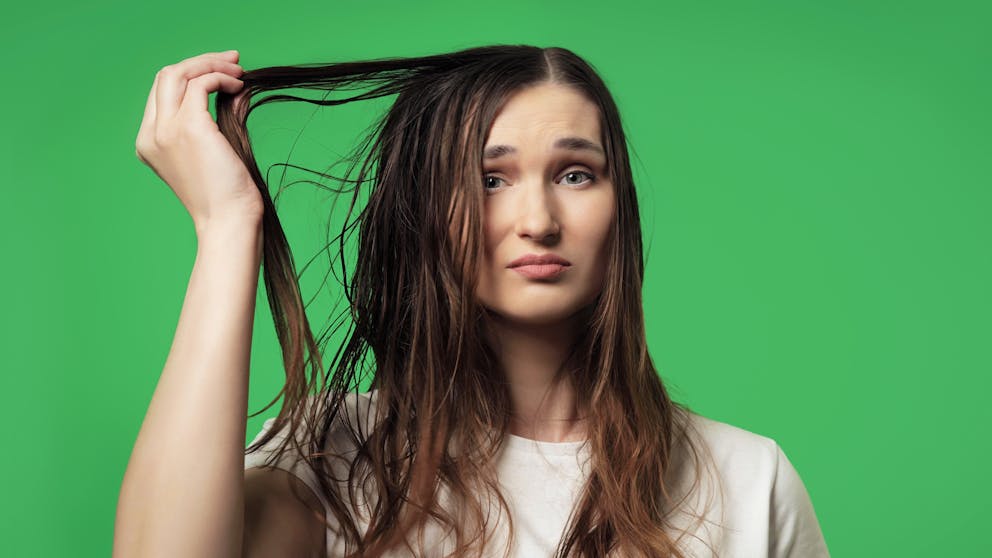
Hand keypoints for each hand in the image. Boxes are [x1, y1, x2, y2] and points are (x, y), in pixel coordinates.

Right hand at [135, 50, 262, 227]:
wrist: (228, 221)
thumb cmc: (227, 194)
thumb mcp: (216, 148)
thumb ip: (220, 115)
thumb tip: (235, 86)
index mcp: (150, 142)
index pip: (162, 92)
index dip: (191, 75)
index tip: (223, 70)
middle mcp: (151, 134)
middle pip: (165, 76)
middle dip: (201, 62)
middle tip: (233, 61)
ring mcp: (166, 130)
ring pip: (179, 73)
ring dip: (212, 64)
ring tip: (239, 70)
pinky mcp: (189, 128)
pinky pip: (201, 84)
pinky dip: (221, 77)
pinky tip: (240, 86)